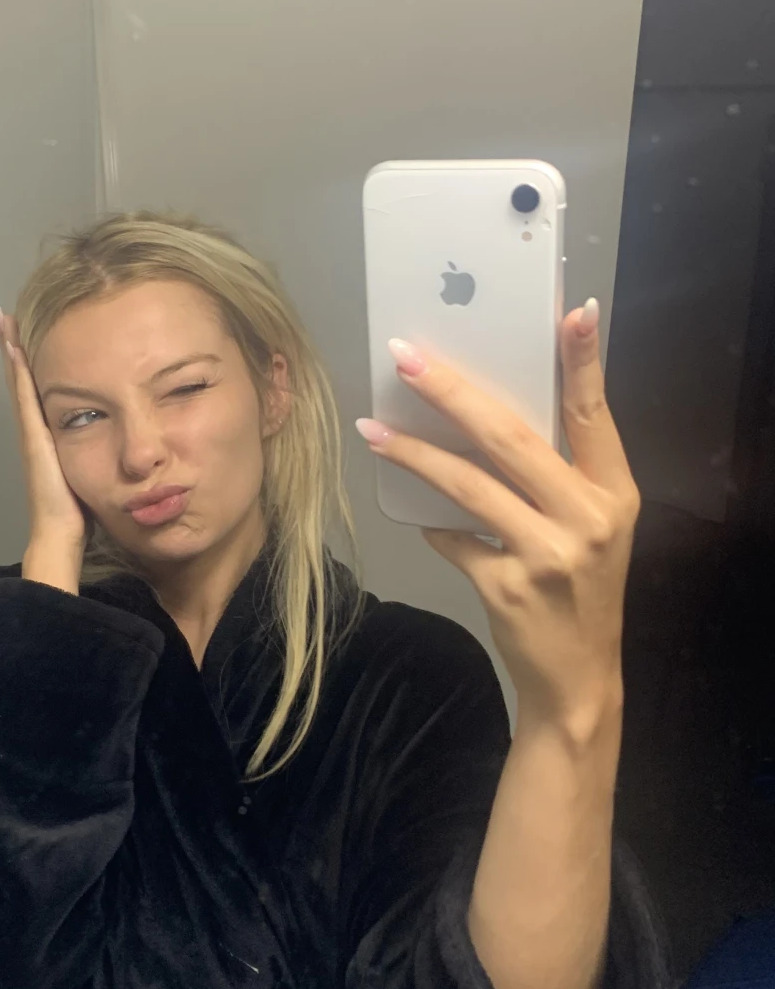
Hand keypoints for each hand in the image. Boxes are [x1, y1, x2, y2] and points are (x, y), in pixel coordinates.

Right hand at [0, 306, 89, 562]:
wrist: (58, 533)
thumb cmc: (74, 513)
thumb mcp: (87, 474)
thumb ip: (93, 456)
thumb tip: (115, 447)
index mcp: (45, 437)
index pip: (34, 391)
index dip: (25, 364)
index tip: (17, 334)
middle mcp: (33, 430)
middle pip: (19, 379)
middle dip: (9, 346)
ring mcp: (30, 432)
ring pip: (18, 381)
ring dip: (8, 349)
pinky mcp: (33, 437)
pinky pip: (25, 395)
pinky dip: (17, 370)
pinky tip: (12, 346)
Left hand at [355, 299, 639, 736]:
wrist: (577, 677)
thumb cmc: (579, 587)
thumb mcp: (589, 526)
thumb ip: (557, 476)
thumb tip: (484, 413)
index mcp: (615, 492)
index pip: (594, 414)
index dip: (584, 362)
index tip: (572, 311)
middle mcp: (589, 518)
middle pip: (511, 437)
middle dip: (452, 391)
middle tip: (407, 357)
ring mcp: (549, 554)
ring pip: (469, 485)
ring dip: (415, 453)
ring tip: (373, 429)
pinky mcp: (508, 588)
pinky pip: (454, 539)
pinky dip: (432, 524)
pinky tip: (417, 514)